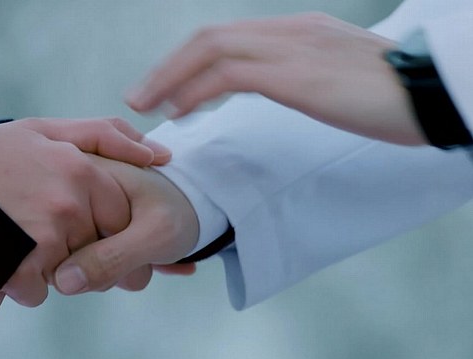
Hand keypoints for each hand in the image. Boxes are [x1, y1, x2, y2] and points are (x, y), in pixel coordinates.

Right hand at [0, 118, 171, 319]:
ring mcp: (43, 235)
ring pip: (66, 276)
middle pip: (96, 252)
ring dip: (41, 271)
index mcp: (81, 170)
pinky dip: (16, 286)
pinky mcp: (17, 264)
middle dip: (72, 256)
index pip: (121, 219)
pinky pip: (36, 291)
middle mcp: (70, 203)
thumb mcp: (40, 129)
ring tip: (8, 248)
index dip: (105, 233)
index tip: (81, 236)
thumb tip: (157, 154)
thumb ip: (101, 135)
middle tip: (35, 241)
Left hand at [126, 13, 426, 145]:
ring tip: (145, 105)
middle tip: (140, 97)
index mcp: (297, 33)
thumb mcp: (337, 78)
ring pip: (211, 51)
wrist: (432, 95)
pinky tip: (178, 111)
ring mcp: (291, 49)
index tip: (165, 89)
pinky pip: (229, 76)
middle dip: (168, 67)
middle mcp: (288, 33)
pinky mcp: (295, 74)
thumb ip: (303, 76)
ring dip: (170, 78)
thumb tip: (280, 88)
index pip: (227, 39)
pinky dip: (195, 91)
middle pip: (209, 39)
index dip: (187, 62)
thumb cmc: (390, 96)